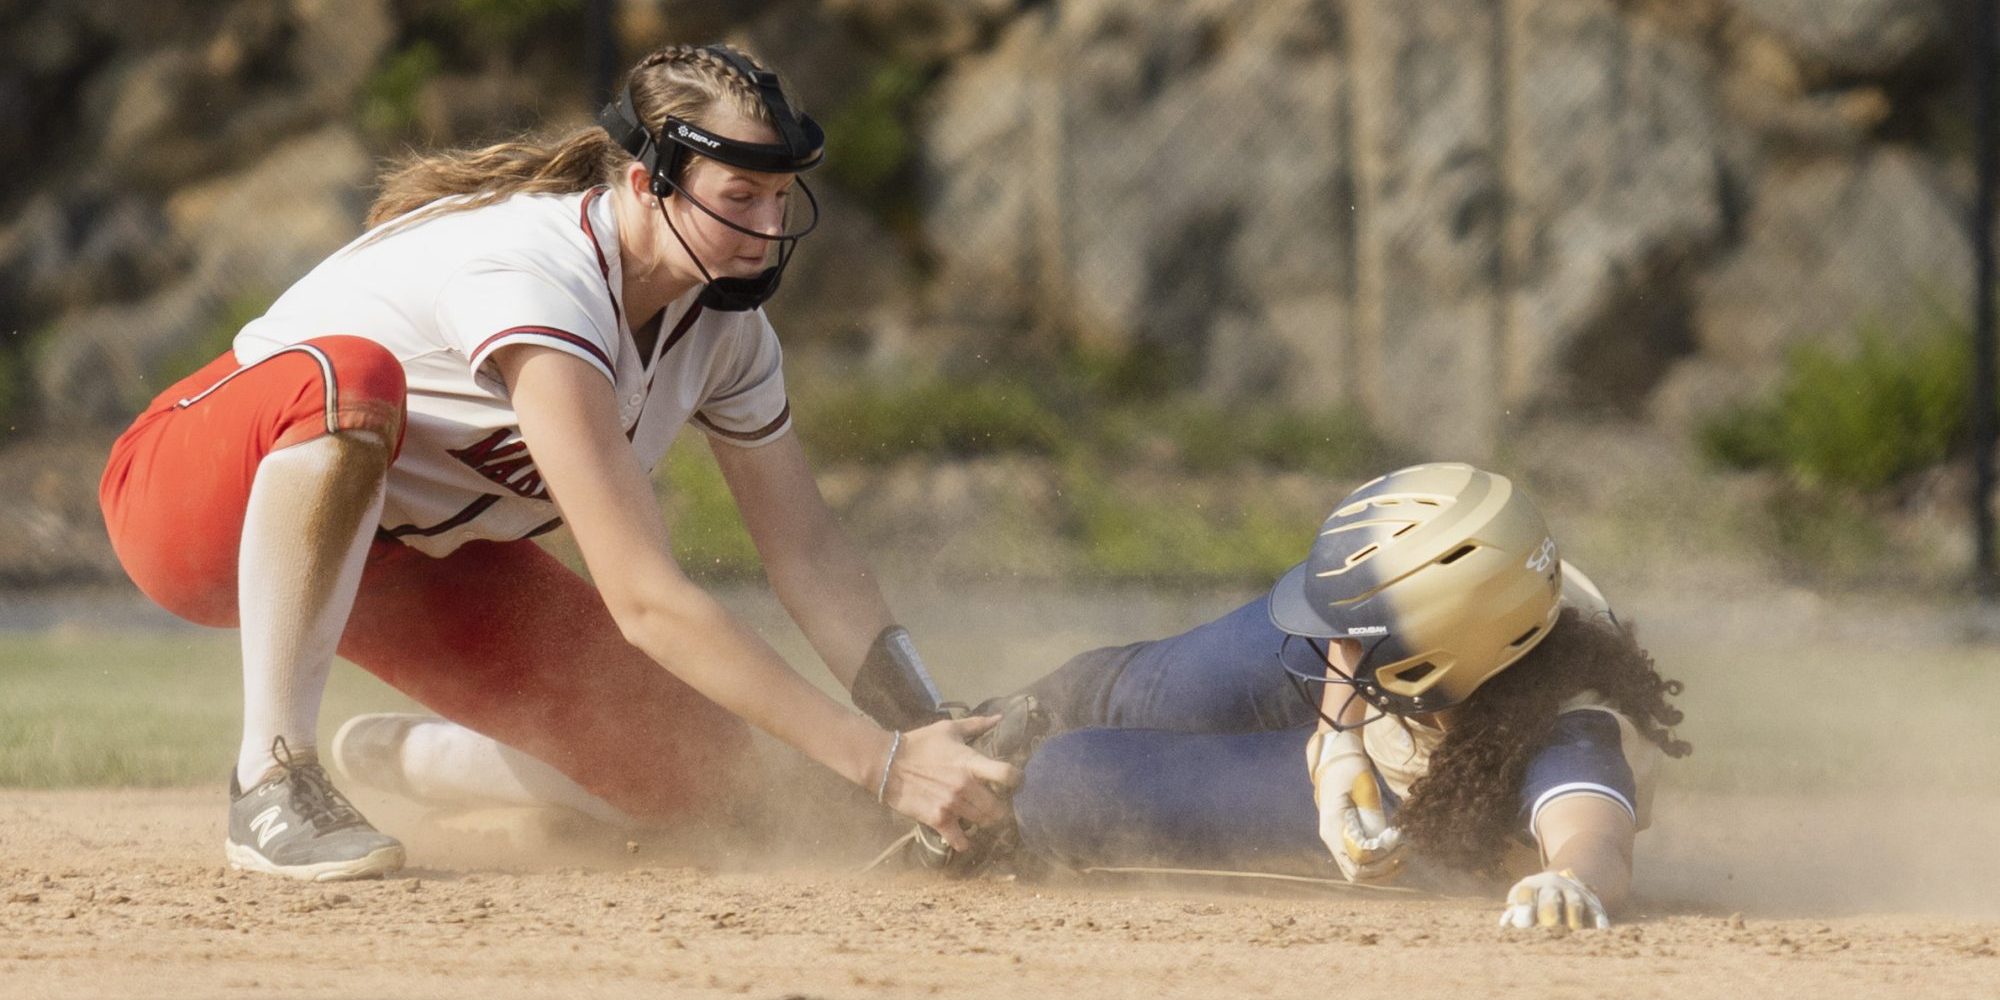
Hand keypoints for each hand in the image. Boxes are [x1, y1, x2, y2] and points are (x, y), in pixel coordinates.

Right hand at [880, 715, 1020, 851]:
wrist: (887, 763)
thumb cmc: (920, 743)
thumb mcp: (948, 729)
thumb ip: (976, 725)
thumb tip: (999, 717)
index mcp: (971, 762)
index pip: (1006, 774)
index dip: (1017, 781)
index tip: (1016, 784)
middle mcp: (965, 785)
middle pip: (998, 807)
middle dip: (1002, 809)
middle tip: (998, 807)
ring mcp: (952, 804)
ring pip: (982, 823)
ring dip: (984, 822)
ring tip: (981, 819)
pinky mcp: (937, 819)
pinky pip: (959, 840)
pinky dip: (964, 842)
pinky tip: (964, 838)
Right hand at [1306, 728, 1404, 882]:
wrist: (1335, 764)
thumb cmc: (1350, 772)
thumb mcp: (1363, 787)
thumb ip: (1372, 813)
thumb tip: (1385, 839)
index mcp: (1334, 826)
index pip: (1358, 856)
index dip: (1381, 855)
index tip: (1398, 841)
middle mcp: (1332, 839)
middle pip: (1356, 873)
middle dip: (1384, 869)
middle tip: (1405, 853)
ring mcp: (1336, 843)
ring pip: (1357, 874)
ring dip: (1382, 873)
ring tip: (1403, 858)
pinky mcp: (1345, 843)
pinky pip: (1359, 866)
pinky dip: (1378, 868)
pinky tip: (1395, 858)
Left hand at [1499, 869, 1609, 930]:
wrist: (1562, 882)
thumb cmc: (1533, 900)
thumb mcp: (1520, 900)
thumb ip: (1513, 912)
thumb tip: (1506, 925)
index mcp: (1532, 885)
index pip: (1527, 892)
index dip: (1525, 907)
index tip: (1522, 924)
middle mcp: (1554, 886)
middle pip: (1552, 898)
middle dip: (1549, 912)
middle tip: (1548, 928)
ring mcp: (1574, 893)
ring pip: (1575, 904)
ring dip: (1573, 920)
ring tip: (1571, 935)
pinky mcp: (1593, 903)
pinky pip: (1596, 912)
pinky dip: (1597, 922)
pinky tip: (1598, 931)